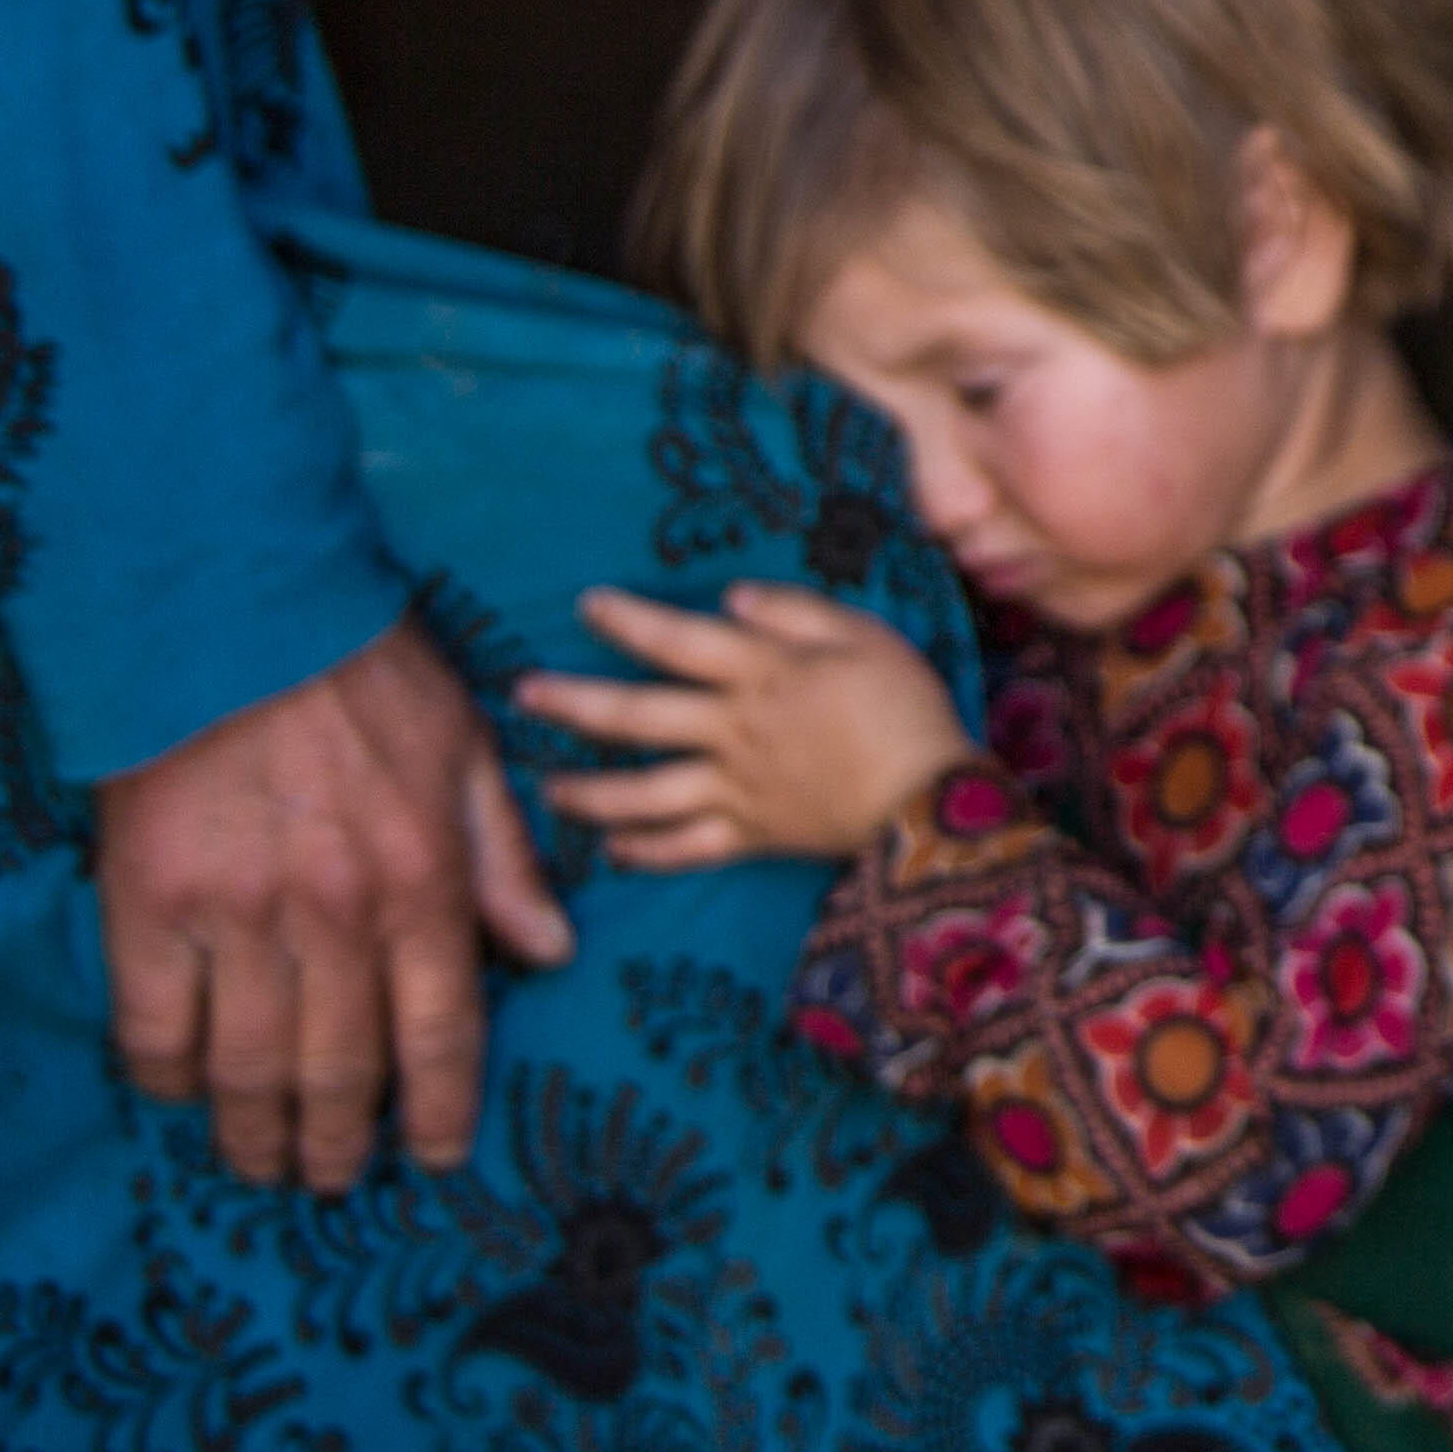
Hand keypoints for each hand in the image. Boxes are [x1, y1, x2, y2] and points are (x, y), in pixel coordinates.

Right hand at [96, 610, 574, 1191]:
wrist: (237, 611)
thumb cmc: (363, 676)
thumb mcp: (467, 752)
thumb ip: (504, 860)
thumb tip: (550, 951)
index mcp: (422, 877)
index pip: (443, 1028)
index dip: (438, 1108)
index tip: (432, 1155)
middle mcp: (337, 913)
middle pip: (341, 1070)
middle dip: (339, 1143)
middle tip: (333, 1177)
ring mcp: (238, 914)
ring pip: (249, 1069)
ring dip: (256, 1135)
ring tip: (263, 1163)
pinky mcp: (149, 905)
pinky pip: (156, 1028)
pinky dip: (171, 1078)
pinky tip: (186, 1094)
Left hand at [516, 583, 971, 869]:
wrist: (929, 800)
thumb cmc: (906, 706)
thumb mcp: (865, 636)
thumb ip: (797, 613)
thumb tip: (731, 598)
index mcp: (762, 674)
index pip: (679, 641)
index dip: (629, 622)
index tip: (585, 606)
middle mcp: (733, 731)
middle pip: (639, 716)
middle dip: (575, 703)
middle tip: (523, 694)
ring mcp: (736, 789)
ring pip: (644, 791)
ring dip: (589, 789)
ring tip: (547, 787)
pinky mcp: (752, 836)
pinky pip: (685, 849)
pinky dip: (645, 853)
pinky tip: (612, 851)